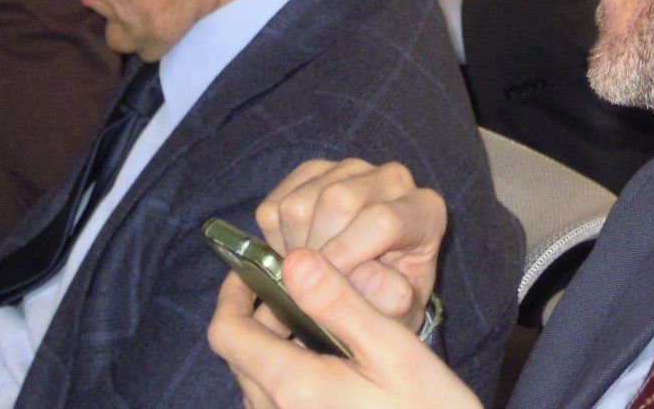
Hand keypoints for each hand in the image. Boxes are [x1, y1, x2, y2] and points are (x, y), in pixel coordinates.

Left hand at [208, 253, 478, 408]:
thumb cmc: (426, 408)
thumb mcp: (391, 348)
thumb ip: (339, 303)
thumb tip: (294, 259)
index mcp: (292, 386)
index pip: (227, 333)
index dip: (232, 291)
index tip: (259, 262)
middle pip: (239, 353)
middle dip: (260, 311)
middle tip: (305, 282)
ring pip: (255, 375)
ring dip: (274, 339)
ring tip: (321, 314)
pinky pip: (274, 396)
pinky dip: (287, 365)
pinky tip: (330, 355)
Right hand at [252, 160, 445, 325]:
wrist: (372, 290)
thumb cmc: (390, 303)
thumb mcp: (399, 316)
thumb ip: (387, 300)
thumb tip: (362, 275)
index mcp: (425, 211)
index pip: (382, 221)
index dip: (346, 257)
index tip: (324, 290)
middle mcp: (393, 179)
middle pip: (337, 201)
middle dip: (316, 253)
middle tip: (313, 288)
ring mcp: (352, 169)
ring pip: (300, 203)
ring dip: (293, 250)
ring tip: (311, 276)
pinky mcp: (314, 172)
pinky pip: (274, 205)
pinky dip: (274, 241)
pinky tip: (299, 258)